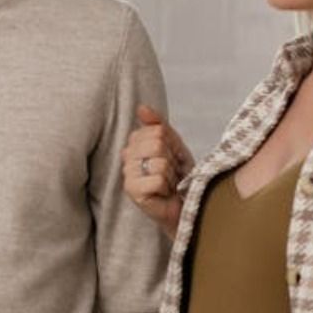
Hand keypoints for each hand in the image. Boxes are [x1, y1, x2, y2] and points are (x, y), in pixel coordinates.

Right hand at [120, 104, 194, 235]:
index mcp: (135, 143)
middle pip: (157, 144)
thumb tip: (141, 107)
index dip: (172, 145)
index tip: (172, 158)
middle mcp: (127, 157)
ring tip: (168, 184)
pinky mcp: (132, 191)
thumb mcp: (174, 146)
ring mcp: (128, 174)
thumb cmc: (179, 177)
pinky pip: (157, 179)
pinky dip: (167, 187)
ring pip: (159, 162)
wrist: (185, 205)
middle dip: (172, 160)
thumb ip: (159, 125)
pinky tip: (163, 193)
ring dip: (171, 176)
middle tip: (170, 173)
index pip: (157, 130)